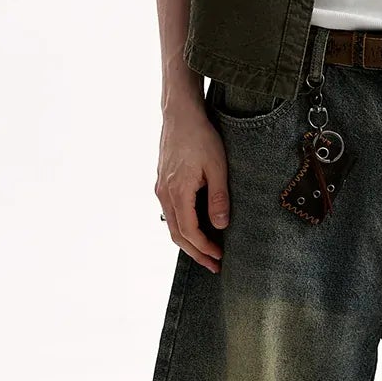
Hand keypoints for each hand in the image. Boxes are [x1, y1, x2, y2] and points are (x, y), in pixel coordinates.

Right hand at [156, 89, 230, 273]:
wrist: (180, 114)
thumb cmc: (200, 136)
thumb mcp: (217, 167)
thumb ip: (218, 198)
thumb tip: (220, 225)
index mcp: (177, 191)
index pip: (189, 231)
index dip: (204, 248)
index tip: (220, 257)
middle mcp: (164, 193)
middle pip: (177, 234)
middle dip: (196, 253)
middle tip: (214, 265)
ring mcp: (161, 188)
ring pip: (172, 225)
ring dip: (189, 242)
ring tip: (207, 252)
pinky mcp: (163, 182)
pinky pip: (171, 213)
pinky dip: (183, 227)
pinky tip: (197, 229)